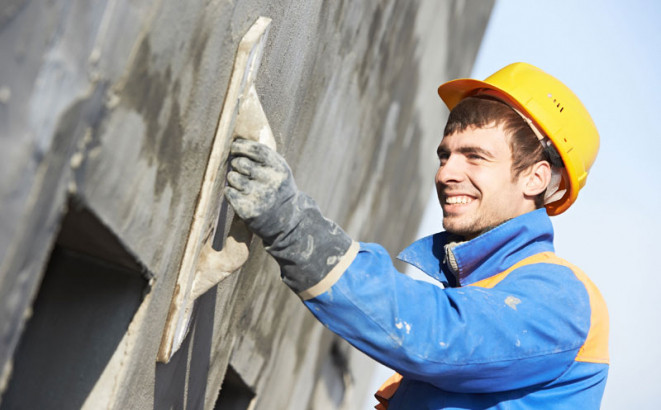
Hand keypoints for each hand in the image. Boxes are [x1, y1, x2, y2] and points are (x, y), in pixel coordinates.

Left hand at [225, 138, 352, 294]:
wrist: (289, 223)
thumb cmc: (280, 192)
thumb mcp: (281, 172)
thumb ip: (265, 158)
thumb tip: (237, 144)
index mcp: (280, 169)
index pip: (256, 150)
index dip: (242, 146)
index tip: (234, 147)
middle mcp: (271, 181)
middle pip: (241, 163)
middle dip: (237, 164)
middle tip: (240, 170)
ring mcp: (259, 196)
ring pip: (232, 177)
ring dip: (233, 179)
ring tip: (242, 185)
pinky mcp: (248, 210)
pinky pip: (229, 192)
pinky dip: (230, 192)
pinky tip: (239, 196)